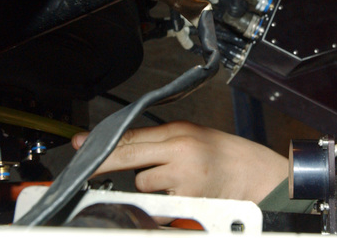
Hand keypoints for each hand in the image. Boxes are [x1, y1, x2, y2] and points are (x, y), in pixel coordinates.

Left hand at [72, 121, 287, 203]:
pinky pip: (159, 205)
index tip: (81, 145)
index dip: (103, 142)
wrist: (255, 174)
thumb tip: (126, 149)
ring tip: (176, 181)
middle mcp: (179, 149)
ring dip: (150, 187)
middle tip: (83, 170)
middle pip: (128, 156)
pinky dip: (164, 204)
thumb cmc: (223, 155)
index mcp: (179, 131)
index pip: (132, 135)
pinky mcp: (188, 200)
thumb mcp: (192, 137)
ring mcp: (183, 176)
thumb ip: (160, 142)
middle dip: (102, 163)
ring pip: (143, 184)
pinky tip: (183, 195)